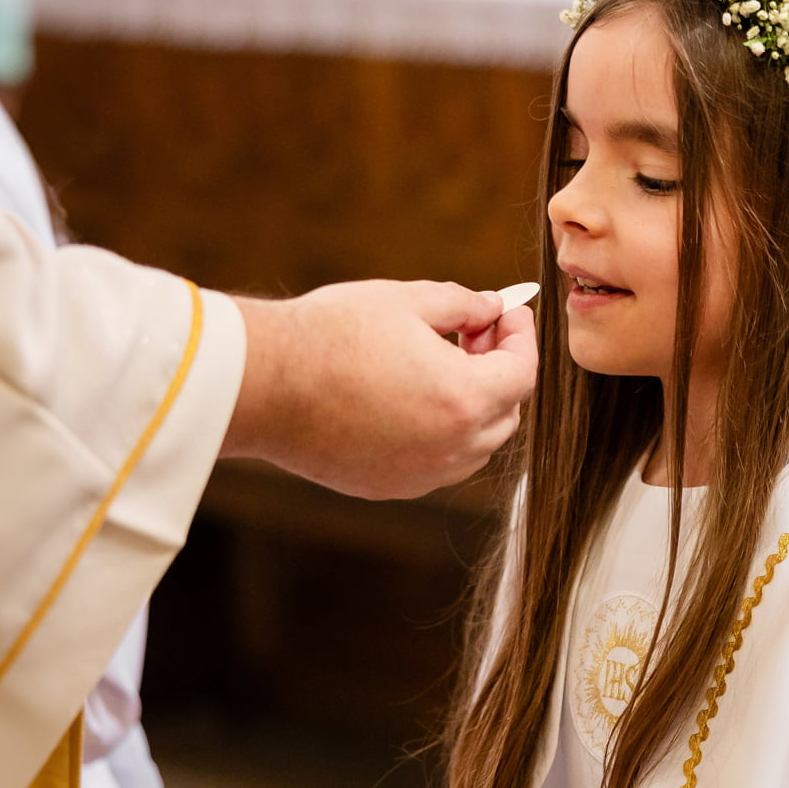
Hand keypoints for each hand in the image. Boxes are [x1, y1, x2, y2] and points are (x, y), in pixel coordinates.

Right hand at [222, 280, 537, 499]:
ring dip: (474, 406)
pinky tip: (409, 397)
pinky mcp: (389, 487)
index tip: (508, 314)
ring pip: (476, 444)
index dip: (522, 338)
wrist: (264, 384)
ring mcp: (421, 474)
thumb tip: (490, 308)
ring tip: (439, 364)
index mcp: (464, 398)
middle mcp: (451, 447)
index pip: (524, 372)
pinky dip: (441, 432)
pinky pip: (438, 462)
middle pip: (507, 412)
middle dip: (500, 370)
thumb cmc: (331, 335)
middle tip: (474, 333)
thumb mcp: (406, 300)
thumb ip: (462, 304)